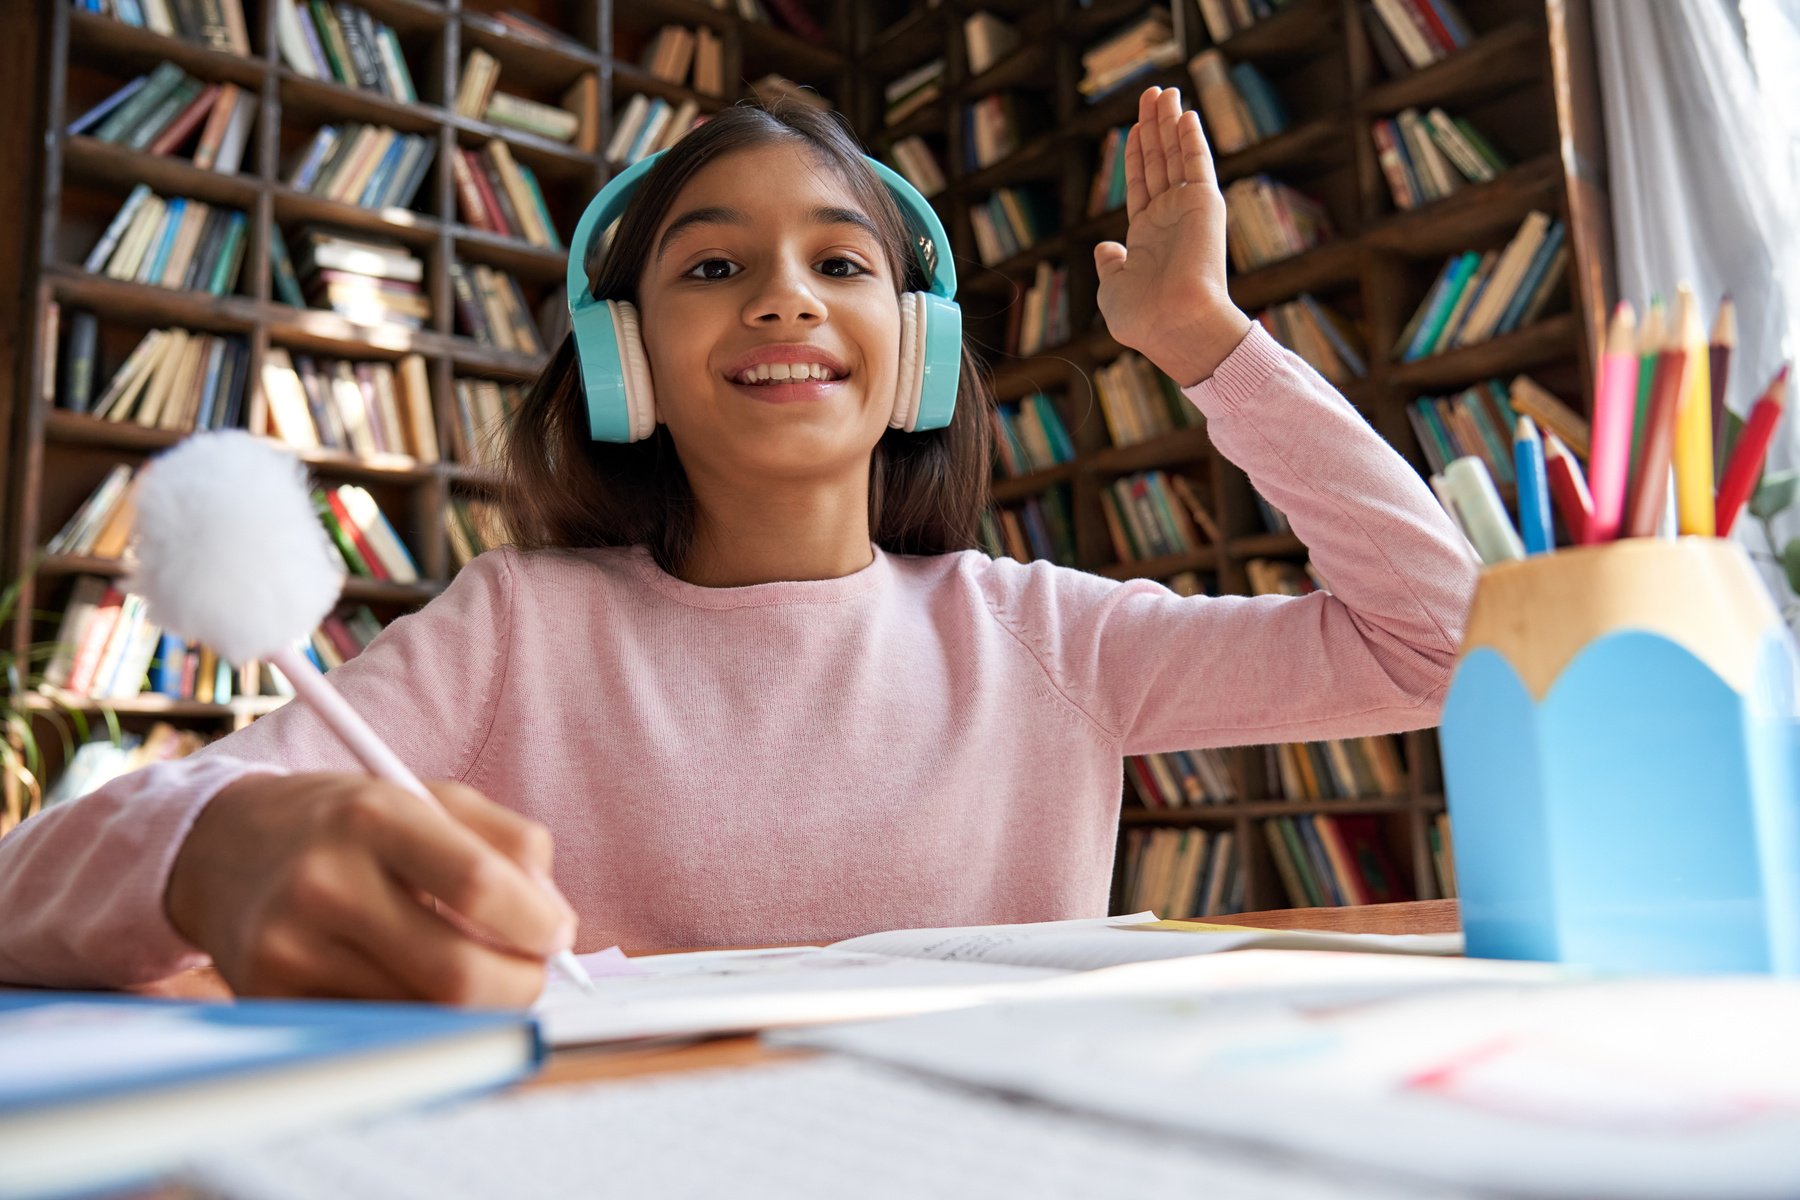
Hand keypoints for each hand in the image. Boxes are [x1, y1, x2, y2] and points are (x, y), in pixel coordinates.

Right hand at [166, 773, 575, 1005]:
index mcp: (374, 817)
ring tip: (475, 973)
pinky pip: (378, 1032)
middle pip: (457, 975)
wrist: (224, 846)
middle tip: (531, 973)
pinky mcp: (269, 997)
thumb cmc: (349, 823)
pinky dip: (419, 1021)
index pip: (480, 887)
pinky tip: (416, 986)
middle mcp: (324, 882)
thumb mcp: (429, 798)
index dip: (538, 923)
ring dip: (474, 1008)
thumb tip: (556, 921)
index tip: (557, 933)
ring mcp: (290, 948)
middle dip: (519, 986)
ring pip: (424, 1016)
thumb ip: (511, 844)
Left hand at [1094, 86, 1251, 387]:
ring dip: (1168, 122)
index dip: (1137, 154)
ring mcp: (1186, 210)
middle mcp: (1168, 219)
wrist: (1174, 324)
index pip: (1141, 184)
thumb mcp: (1113, 289)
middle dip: (1154, 127)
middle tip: (1151, 93)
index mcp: (1146, 237)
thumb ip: (1110, 265)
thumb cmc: (1142, 318)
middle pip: (1159, 161)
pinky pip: (1196, 163)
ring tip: (1163, 91)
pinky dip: (1190, 138)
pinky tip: (1185, 114)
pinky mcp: (1204, 204)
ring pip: (1175, 155)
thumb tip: (1104, 248)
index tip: (1134, 127)